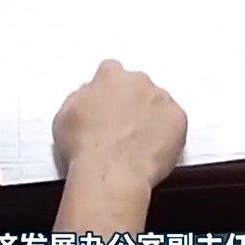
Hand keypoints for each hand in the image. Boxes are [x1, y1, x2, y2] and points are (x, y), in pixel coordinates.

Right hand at [53, 60, 187, 188]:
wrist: (110, 173)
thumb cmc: (82, 147)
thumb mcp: (65, 116)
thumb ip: (81, 97)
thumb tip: (90, 95)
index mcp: (110, 75)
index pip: (111, 71)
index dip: (109, 90)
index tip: (107, 106)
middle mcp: (139, 80)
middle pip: (138, 85)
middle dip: (133, 101)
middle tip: (124, 127)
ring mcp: (162, 98)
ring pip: (158, 103)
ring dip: (151, 116)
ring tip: (139, 143)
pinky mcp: (179, 119)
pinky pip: (175, 122)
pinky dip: (168, 133)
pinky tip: (154, 150)